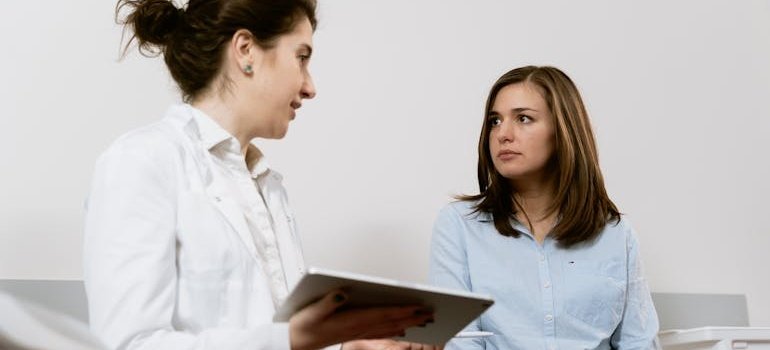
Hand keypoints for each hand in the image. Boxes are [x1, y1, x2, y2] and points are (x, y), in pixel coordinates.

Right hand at [289, 290, 433, 349]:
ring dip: (407, 323)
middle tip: (431, 312)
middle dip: (412, 317)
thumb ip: (328, 301)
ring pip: (388, 328)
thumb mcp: (312, 311)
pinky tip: (402, 328)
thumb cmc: (303, 326)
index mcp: (351, 320)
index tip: (419, 306)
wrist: (295, 343)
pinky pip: (381, 332)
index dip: (403, 310)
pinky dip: (394, 329)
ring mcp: (358, 332)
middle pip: (391, 322)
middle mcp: (358, 328)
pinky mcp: (355, 333)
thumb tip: (343, 292)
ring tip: (424, 319)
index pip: (383, 314)